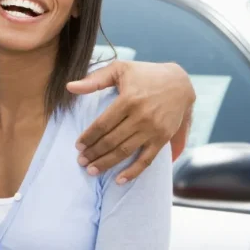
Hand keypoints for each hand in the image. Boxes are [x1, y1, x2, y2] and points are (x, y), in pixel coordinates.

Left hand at [67, 61, 195, 183]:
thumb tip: (69, 87)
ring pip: (125, 151)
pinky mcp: (162, 139)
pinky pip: (146, 160)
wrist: (180, 82)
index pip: (102, 124)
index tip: (78, 146)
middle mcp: (141, 116)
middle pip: (111, 140)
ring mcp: (153, 129)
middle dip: (93, 153)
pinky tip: (119, 180)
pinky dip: (133, 172)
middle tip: (81, 161)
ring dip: (106, 163)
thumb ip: (95, 79)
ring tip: (92, 170)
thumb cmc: (146, 74)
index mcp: (129, 99)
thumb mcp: (120, 69)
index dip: (88, 137)